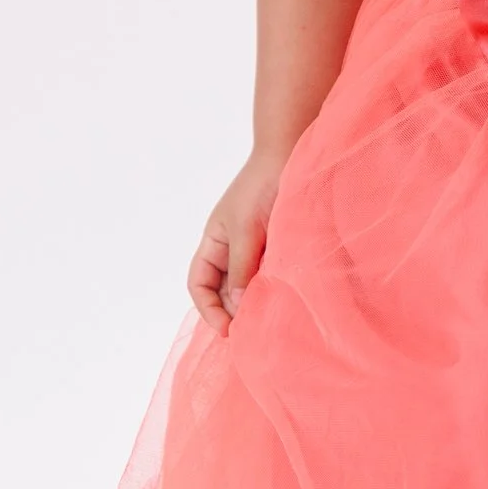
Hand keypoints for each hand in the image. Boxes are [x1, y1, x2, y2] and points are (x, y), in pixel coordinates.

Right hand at [188, 148, 285, 325]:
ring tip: (267, 320)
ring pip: (246, 285)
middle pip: (222, 290)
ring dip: (253, 302)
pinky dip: (271, 288)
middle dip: (232, 311)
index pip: (199, 284)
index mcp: (213, 243)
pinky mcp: (275, 245)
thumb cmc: (261, 188)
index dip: (208, 309)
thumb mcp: (247, 230)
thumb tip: (236, 304)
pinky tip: (283, 299)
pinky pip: (267, 274)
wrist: (288, 156)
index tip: (227, 329)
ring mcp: (253, 247)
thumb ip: (240, 267)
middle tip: (251, 332)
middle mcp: (230, 248)